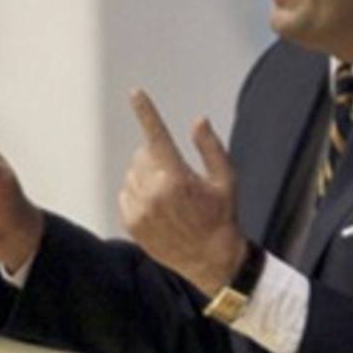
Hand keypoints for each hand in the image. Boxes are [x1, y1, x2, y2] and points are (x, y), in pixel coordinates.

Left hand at [120, 89, 245, 297]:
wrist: (211, 260)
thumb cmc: (222, 216)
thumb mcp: (226, 179)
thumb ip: (211, 147)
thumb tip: (198, 120)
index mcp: (177, 177)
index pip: (157, 136)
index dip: (146, 111)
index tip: (135, 92)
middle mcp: (154, 192)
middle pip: (143, 154)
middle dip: (158, 157)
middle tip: (179, 175)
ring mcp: (139, 209)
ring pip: (133, 173)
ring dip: (147, 175)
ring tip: (170, 195)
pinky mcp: (131, 222)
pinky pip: (126, 193)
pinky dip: (139, 193)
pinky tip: (159, 207)